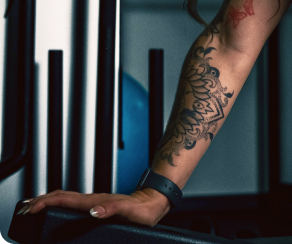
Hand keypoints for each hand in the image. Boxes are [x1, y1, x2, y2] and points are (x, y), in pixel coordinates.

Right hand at [16, 188, 171, 226]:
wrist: (153, 203)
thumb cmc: (142, 209)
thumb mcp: (129, 211)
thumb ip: (112, 209)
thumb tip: (94, 211)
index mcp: (95, 201)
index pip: (64, 199)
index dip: (45, 202)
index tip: (31, 208)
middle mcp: (91, 200)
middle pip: (60, 196)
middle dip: (39, 201)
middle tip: (23, 210)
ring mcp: (93, 202)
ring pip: (63, 198)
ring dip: (45, 202)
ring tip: (31, 208)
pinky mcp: (95, 206)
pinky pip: (71, 203)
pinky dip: (57, 205)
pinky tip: (55, 210)